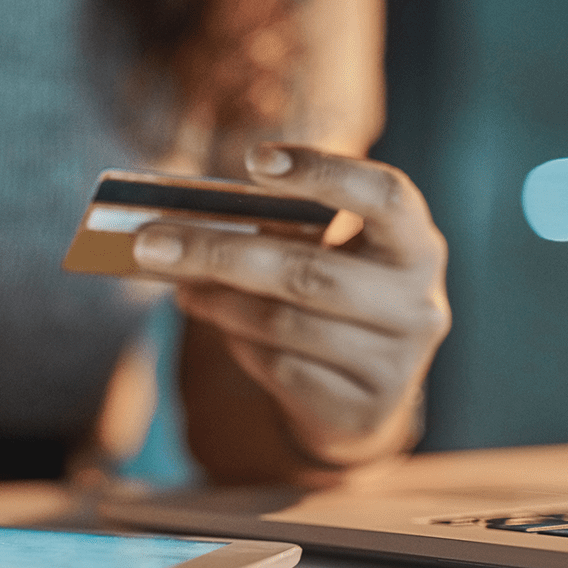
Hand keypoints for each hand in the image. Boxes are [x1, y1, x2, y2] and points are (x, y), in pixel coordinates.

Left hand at [131, 145, 449, 466]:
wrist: (361, 397)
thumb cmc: (329, 300)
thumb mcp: (322, 258)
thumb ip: (276, 234)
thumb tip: (178, 226)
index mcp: (414, 244)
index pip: (385, 196)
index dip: (325, 174)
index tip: (256, 159)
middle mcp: (418, 302)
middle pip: (307, 270)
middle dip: (218, 252)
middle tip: (150, 242)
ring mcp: (395, 361)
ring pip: (283, 322)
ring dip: (216, 300)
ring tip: (179, 284)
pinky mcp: (361, 408)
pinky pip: (279, 367)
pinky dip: (237, 341)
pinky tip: (217, 322)